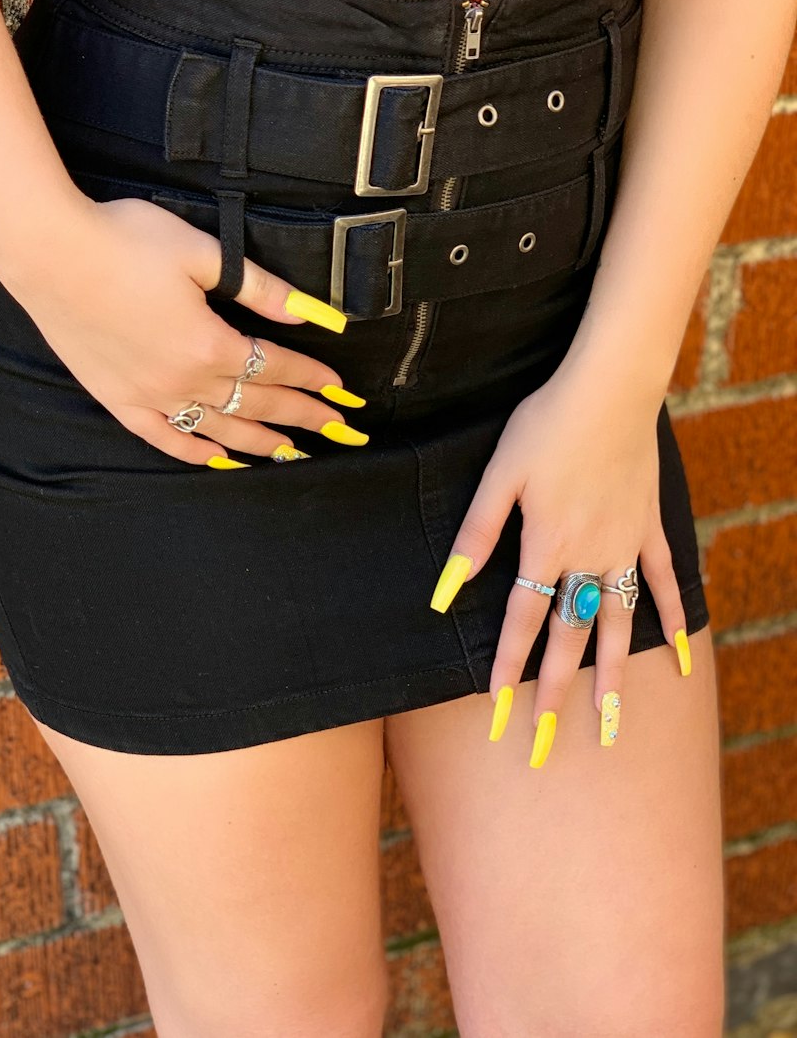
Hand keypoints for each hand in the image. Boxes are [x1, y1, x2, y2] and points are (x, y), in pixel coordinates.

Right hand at [0, 192, 367, 465]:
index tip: (341, 390)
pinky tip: (217, 458)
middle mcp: (182, 380)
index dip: (312, 378)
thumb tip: (308, 311)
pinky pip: (162, 437)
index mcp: (209, 343)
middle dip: (301, 417)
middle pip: (255, 404)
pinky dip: (194, 452)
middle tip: (336, 431)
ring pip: (216, 429)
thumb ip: (258, 287)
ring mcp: (147, 395)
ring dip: (258, 441)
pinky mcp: (115, 397)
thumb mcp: (201, 253)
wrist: (47, 250)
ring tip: (290, 452)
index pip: (276, 366)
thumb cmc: (123, 240)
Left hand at [427, 363, 691, 765]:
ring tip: (610, 720)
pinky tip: (679, 654)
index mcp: (546, 546)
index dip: (508, 663)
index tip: (498, 705)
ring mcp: (625, 545)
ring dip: (613, 673)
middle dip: (554, 687)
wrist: (609, 390)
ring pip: (620, 622)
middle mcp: (589, 556)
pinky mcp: (649, 526)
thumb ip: (477, 534)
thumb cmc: (546, 426)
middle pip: (570, 633)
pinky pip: (664, 581)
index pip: (522, 619)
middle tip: (545, 736)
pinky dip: (672, 617)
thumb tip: (449, 588)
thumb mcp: (499, 476)